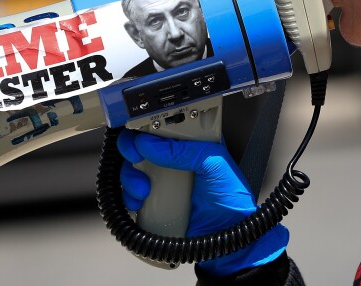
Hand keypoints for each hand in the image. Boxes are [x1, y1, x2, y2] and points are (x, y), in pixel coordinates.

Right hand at [117, 129, 287, 275]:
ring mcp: (160, 180)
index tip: (140, 132)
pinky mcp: (153, 201)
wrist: (228, 237)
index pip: (162, 124)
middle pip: (139, 144)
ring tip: (143, 189)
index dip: (146, 124)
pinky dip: (128, 196)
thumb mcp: (214, 164)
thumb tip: (150, 143)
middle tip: (134, 156)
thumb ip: (184, 150)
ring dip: (129, 176)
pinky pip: (130, 193)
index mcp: (189, 142)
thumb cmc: (231, 199)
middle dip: (130, 148)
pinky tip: (139, 202)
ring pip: (130, 168)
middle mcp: (172, 158)